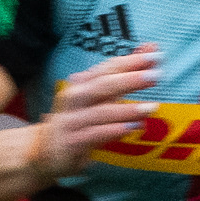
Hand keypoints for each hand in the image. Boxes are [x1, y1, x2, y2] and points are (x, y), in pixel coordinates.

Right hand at [30, 47, 159, 180]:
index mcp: (83, 85)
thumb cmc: (79, 120)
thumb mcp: (100, 98)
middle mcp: (76, 99)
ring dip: (126, 109)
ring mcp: (72, 121)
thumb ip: (124, 76)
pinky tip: (130, 128)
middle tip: (155, 75)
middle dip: (129, 79)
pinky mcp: (72, 143)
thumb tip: (150, 50)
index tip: (155, 55)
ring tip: (151, 107)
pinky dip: (112, 130)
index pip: (107, 69)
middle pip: (103, 85)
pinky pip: (93, 135)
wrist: (44, 150)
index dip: (130, 61)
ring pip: (100, 112)